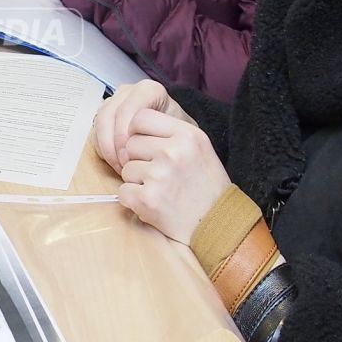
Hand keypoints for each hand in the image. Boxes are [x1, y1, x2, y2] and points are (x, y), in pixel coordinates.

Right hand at [93, 80, 195, 172]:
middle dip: (114, 144)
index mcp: (148, 90)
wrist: (175, 138)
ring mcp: (115, 102)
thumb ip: (166, 136)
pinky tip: (117, 163)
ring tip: (122, 167)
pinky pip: (96, 132)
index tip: (132, 157)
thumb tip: (149, 148)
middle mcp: (129, 92)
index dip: (125, 135)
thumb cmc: (178, 136)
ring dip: (108, 149)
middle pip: (109, 115)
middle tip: (124, 165)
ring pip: (100, 123)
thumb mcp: (180, 134)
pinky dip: (104, 150)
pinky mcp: (106, 117)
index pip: (127, 109)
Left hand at [109, 107, 229, 247]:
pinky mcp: (147, 199)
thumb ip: (170, 133)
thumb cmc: (206, 186)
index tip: (148, 146)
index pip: (140, 117)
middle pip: (130, 144)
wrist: (219, 224)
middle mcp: (173, 152)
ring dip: (137, 181)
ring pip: (126, 169)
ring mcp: (159, 175)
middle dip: (138, 159)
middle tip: (159, 174)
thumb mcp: (199, 148)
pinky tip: (153, 203)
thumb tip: (130, 127)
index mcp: (187, 135)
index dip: (138, 132)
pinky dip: (133, 200)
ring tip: (161, 190)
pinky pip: (123, 192)